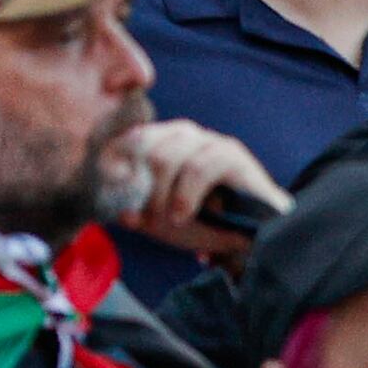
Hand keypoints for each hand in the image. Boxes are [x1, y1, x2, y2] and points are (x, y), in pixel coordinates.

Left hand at [110, 121, 286, 257]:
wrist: (257, 233)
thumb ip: (137, 210)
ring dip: (159, 196)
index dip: (113, 167)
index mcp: (162, 140)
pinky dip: (185, 196)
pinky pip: (198, 168)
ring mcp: (208, 140)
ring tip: (166, 223)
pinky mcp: (232, 155)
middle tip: (144, 221)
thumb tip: (118, 211)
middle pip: (142, 148)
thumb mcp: (161, 218)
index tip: (110, 197)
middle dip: (138, 190)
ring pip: (166, 157)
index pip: (126, 140)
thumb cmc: (204, 223)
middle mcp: (183, 133)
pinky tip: (182, 216)